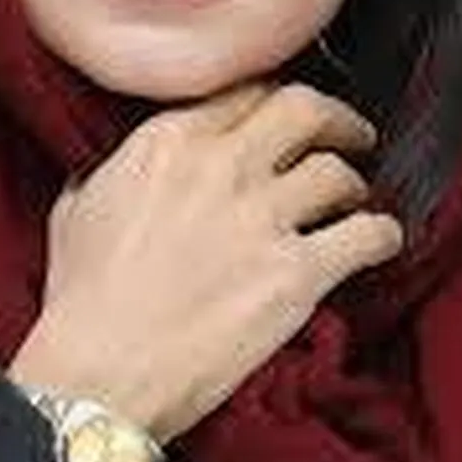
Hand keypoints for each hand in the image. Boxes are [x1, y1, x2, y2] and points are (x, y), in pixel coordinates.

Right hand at [6, 81, 403, 443]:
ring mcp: (262, 217)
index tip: (284, 114)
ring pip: (338, 170)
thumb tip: (123, 165)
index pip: (246, 90)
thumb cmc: (82, 298)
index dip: (273, 99)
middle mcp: (222, 164)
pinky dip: (382, 235)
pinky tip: (382, 241)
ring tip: (355, 197)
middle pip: (304, 108)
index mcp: (169, 141)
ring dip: (354, 183)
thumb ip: (113, 169)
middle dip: (335, 117)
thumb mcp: (78, 206)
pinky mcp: (296, 274)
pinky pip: (365, 236)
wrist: (99, 371)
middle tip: (348, 133)